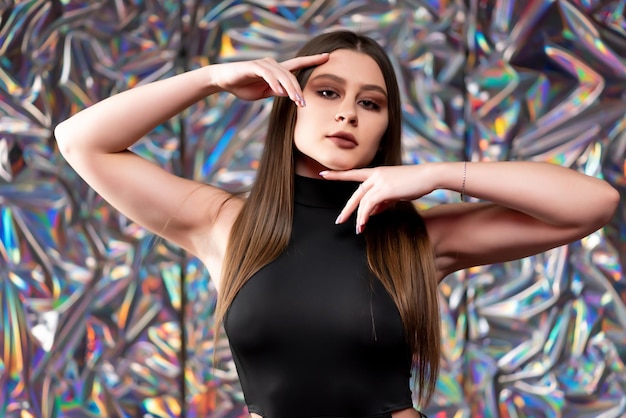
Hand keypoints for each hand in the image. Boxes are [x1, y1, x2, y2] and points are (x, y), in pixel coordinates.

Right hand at [209, 54, 328, 104]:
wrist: (223, 80)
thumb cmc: (243, 86)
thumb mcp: (263, 92)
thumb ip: (276, 92)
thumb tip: (289, 94)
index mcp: (276, 70)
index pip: (297, 64)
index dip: (312, 60)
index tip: (327, 57)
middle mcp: (272, 64)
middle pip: (291, 75)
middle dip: (299, 89)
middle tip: (304, 104)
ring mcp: (263, 64)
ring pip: (282, 75)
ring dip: (290, 88)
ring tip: (296, 101)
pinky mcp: (254, 66)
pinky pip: (268, 74)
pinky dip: (275, 82)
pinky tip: (279, 91)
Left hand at [320, 166, 433, 232]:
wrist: (429, 176)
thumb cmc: (415, 183)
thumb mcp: (395, 192)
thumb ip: (382, 201)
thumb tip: (371, 212)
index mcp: (377, 172)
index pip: (353, 173)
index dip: (338, 175)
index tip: (324, 174)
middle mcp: (375, 175)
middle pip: (356, 193)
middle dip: (347, 209)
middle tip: (339, 221)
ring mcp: (379, 181)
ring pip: (362, 202)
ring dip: (359, 217)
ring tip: (358, 229)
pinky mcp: (385, 189)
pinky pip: (369, 205)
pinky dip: (365, 216)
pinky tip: (363, 224)